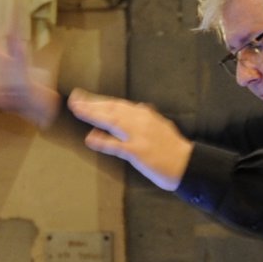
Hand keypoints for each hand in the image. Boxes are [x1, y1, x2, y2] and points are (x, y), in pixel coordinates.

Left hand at [68, 90, 191, 190]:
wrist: (188, 164)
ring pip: (112, 121)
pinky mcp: (138, 151)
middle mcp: (141, 121)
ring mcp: (139, 136)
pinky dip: (103, 141)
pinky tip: (90, 138)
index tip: (82, 97)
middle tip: (74, 99)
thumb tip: (138, 107)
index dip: (98, 100)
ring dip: (93, 114)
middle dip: (91, 103)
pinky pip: (118, 145)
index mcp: (145, 115)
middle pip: (112, 109)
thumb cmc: (173, 148)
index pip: (117, 104)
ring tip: (77, 110)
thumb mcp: (160, 126)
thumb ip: (146, 117)